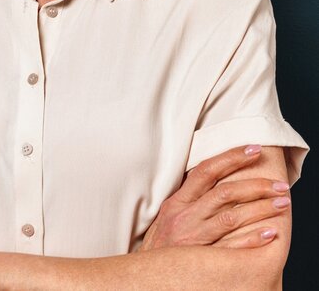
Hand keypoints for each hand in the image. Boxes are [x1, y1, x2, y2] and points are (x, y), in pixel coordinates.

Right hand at [140, 145, 290, 250]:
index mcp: (177, 202)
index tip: (253, 149)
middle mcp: (185, 216)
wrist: (145, 279)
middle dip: (256, 185)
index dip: (231, 157)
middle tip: (279, 184)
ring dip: (260, 208)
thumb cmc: (159, 246)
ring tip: (282, 203)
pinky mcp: (202, 260)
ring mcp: (194, 238)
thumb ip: (188, 198)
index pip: (207, 171)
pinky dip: (253, 239)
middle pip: (224, 193)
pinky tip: (270, 233)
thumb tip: (212, 177)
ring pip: (232, 217)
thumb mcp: (168, 216)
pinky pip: (233, 248)